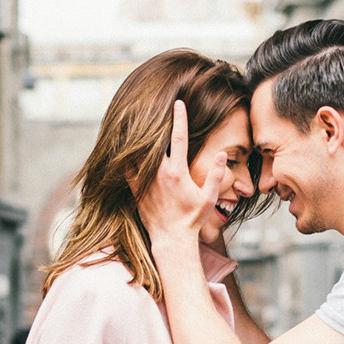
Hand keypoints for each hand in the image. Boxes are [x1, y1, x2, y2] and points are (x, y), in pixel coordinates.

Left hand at [138, 100, 223, 251]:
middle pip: (155, 140)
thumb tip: (222, 154)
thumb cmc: (192, 220)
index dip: (180, 119)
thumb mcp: (209, 198)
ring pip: (138, 152)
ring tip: (132, 120)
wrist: (171, 239)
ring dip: (137, 137)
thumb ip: (217, 176)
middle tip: (150, 105)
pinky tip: (121, 146)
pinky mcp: (136, 190)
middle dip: (154, 122)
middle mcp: (159, 173)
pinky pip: (127, 168)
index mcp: (178, 172)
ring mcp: (145, 181)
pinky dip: (125, 156)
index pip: (179, 138)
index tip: (178, 103)